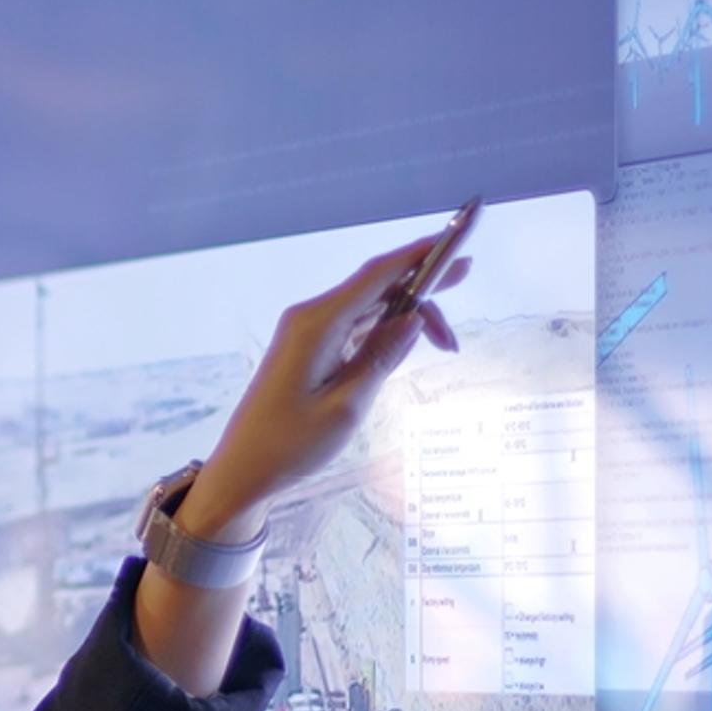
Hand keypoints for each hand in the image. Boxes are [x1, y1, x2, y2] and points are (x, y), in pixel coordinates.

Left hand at [173, 234, 468, 543]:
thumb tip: (413, 319)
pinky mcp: (309, 349)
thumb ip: (382, 357)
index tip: (455, 241)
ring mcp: (308, 333)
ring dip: (408, 316)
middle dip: (422, 282)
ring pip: (369, 308)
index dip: (418, 255)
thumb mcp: (348, 405)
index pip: (376, 275)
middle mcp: (311, 318)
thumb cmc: (291, 445)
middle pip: (376, 286)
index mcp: (317, 324)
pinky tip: (411, 345)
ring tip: (447, 342)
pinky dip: (385, 331)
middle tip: (467, 272)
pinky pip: (355, 327)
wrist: (244, 469)